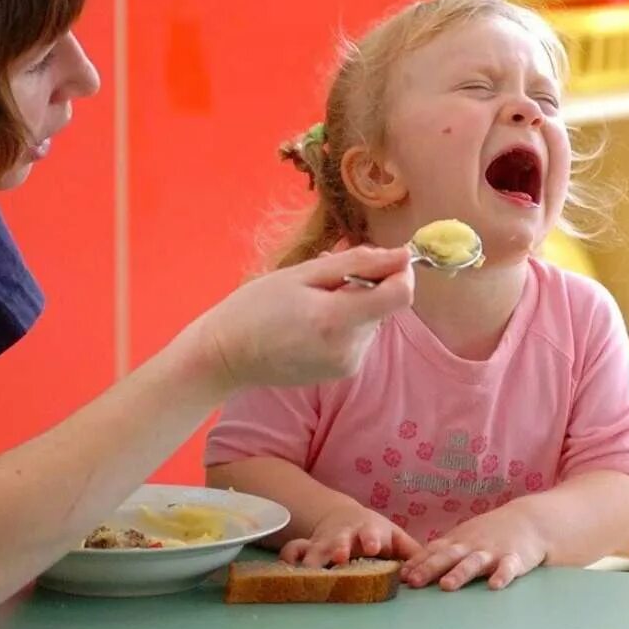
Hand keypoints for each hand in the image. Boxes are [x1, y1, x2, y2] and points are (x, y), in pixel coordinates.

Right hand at [197, 247, 412, 389]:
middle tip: (324, 279)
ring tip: (313, 300)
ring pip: (374, 320)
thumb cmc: (255, 307)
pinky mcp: (344, 372)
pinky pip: (360, 337)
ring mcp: (348, 365)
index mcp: (338, 320)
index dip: (400, 271)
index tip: (382, 259)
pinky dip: (346, 323)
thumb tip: (402, 255)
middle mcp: (350, 348)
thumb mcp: (303, 274)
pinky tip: (313, 321)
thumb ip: (357, 263)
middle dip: (367, 285)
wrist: (227, 355)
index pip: (401, 294)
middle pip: (386, 305)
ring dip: (355, 304)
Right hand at [280, 502, 422, 567]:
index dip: (372, 539)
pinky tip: (284, 571)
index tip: (374, 547)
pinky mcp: (306, 549)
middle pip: (340, 541)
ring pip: (314, 549)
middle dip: (338, 548)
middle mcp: (344, 537)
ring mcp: (323, 543)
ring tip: (309, 572)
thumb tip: (429, 570)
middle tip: (339, 557)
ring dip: (312, 559)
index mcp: (369, 531)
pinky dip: (288, 559)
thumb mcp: (395, 537)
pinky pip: (292, 552)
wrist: (342, 518)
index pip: (372, 534)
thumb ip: (412, 552)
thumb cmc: (374, 533)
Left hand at [400, 503, 546, 590]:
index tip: (401, 576)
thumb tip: (411, 568)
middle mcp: (472, 545)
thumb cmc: (489, 533)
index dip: (417, 562)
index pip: (434, 551)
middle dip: (430, 568)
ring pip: (474, 562)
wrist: (528, 520)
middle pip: (448, 556)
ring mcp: (493, 551)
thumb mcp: (464, 537)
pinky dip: (502, 576)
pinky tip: (495, 586)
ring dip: (460, 573)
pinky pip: (508, 568)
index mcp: (458, 541)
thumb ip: (442, 552)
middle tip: (414, 582)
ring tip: (447, 586)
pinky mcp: (515, 558)